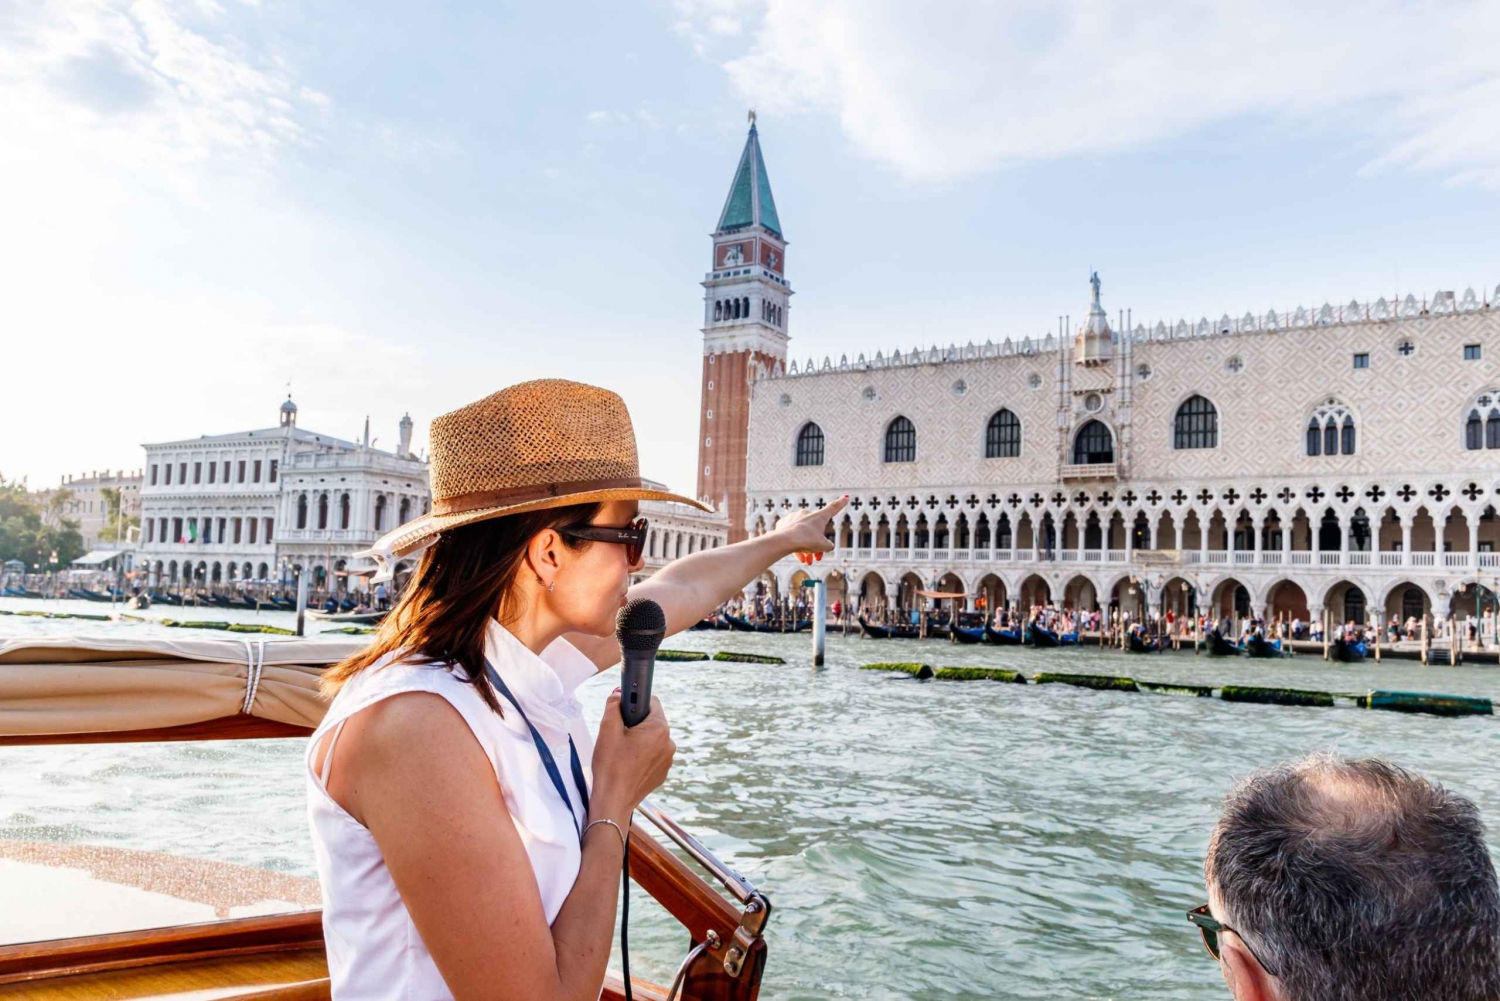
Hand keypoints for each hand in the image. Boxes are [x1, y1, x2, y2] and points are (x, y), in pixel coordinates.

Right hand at [590, 692, 674, 824]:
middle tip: (618, 735)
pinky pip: (653, 756)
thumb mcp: (607, 729)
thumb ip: (613, 705)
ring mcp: (668, 760)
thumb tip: (618, 695)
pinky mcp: (662, 773)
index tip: (623, 711)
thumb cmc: (610, 765)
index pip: (651, 702)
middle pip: (651, 722)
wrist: (613, 800)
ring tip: (621, 752)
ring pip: (652, 739)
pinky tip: (627, 764)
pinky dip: (642, 756)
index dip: (634, 703)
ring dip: (638, 740)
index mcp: (660, 729)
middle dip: (635, 724)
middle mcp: (669, 743)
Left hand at [770, 495, 849, 565]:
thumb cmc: (805, 540)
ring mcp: (793, 518)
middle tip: (817, 557)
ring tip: (807, 560)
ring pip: (803, 535)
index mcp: (819, 516)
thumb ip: (827, 545)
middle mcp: (806, 514)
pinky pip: (792, 536)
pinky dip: (796, 545)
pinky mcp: (783, 525)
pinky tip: (798, 557)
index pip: (833, 508)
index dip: (841, 503)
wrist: (784, 541)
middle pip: (815, 531)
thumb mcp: (823, 546)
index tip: (846, 496)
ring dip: (806, 548)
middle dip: (817, 545)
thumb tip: (826, 546)